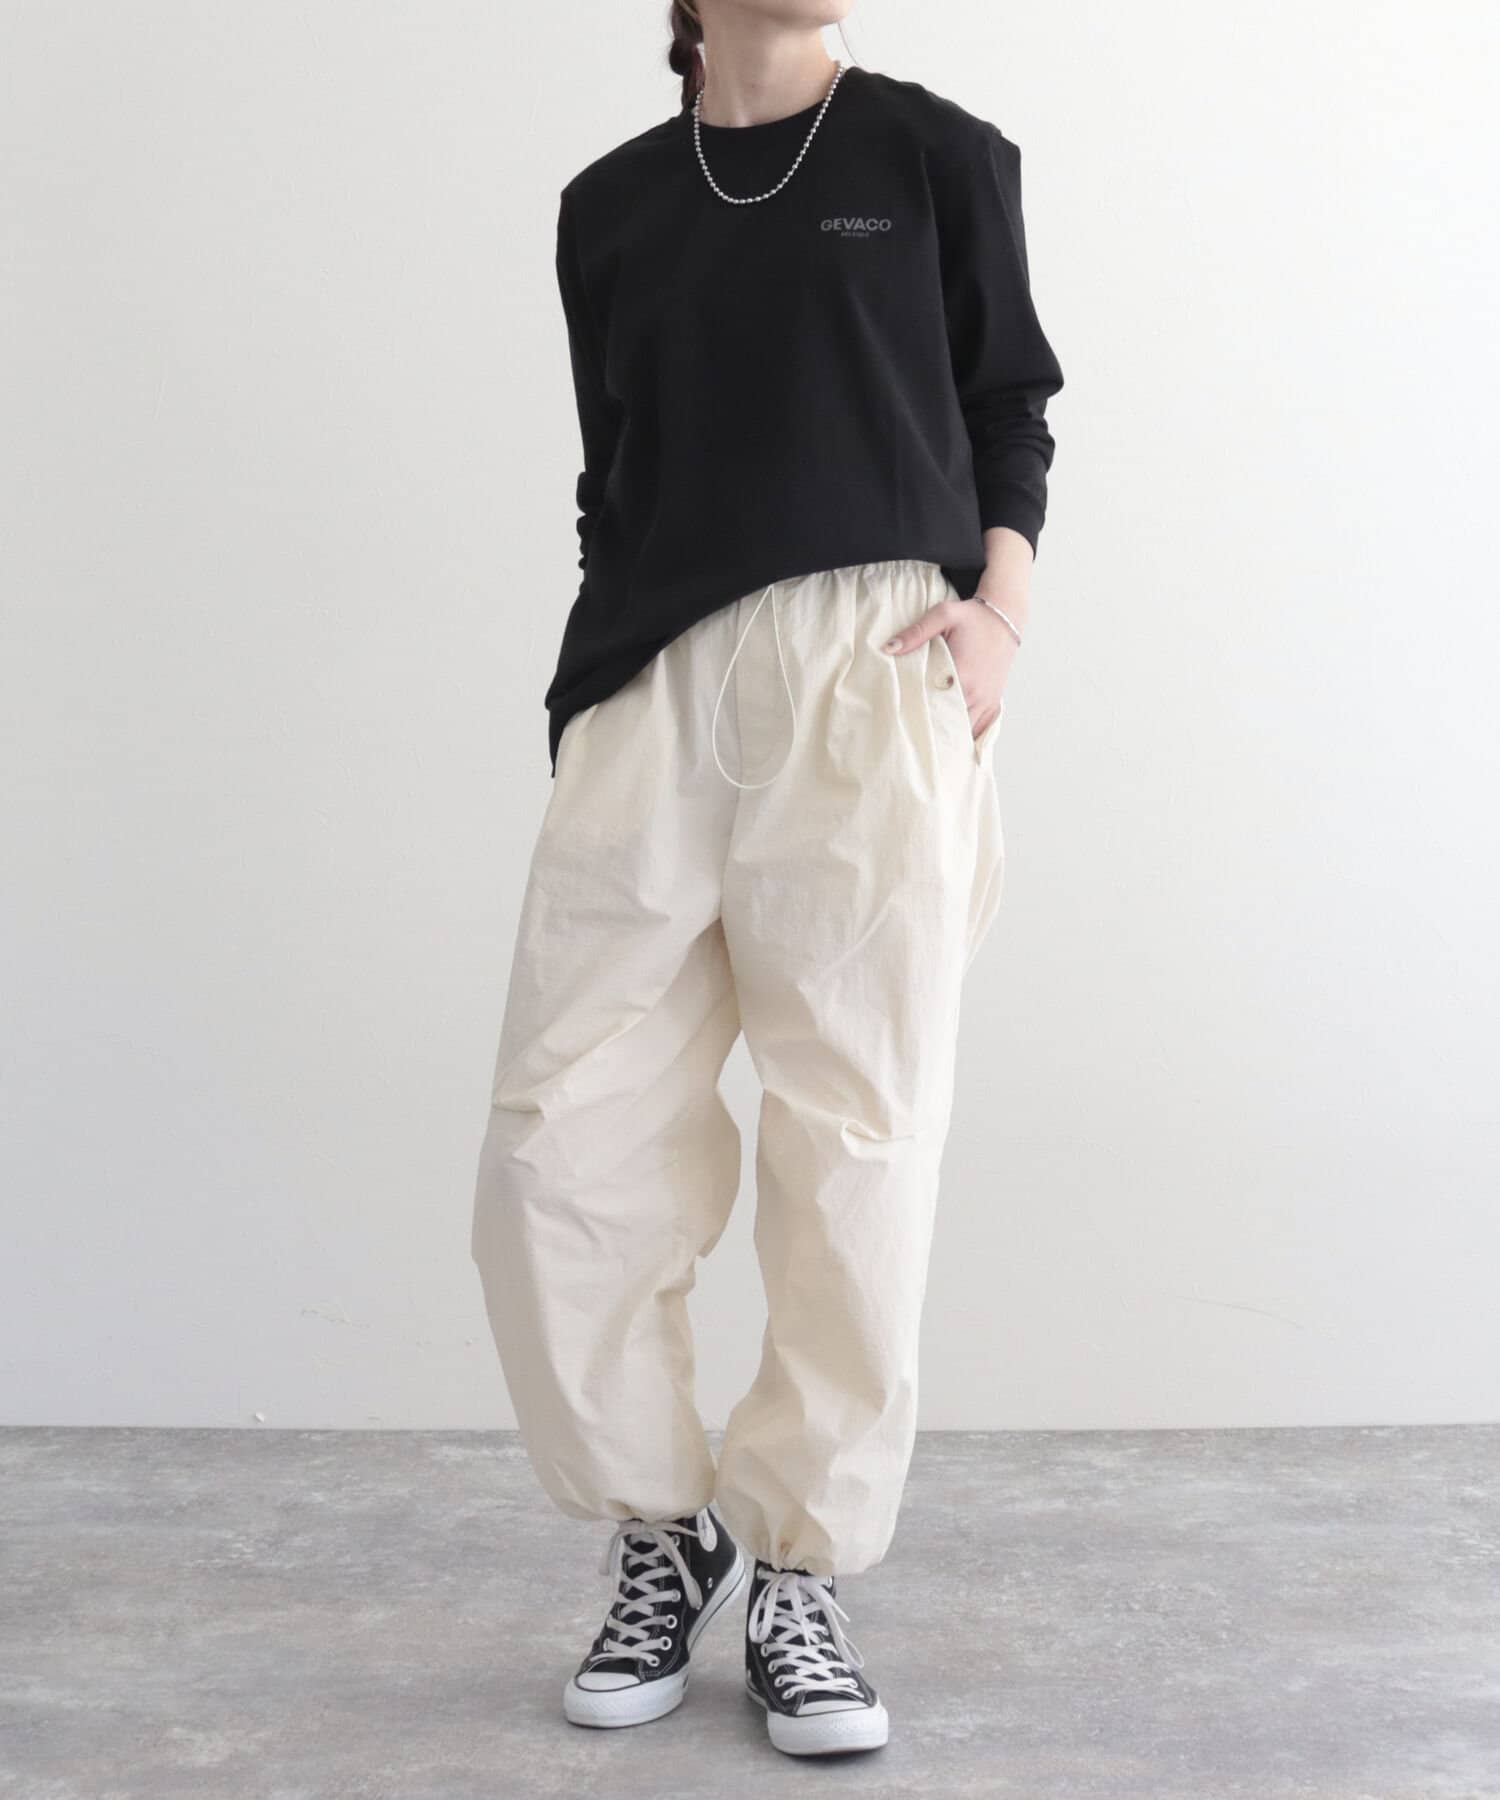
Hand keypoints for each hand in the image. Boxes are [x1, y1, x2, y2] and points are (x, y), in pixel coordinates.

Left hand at [882, 597, 1018, 741]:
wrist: (1004, 617)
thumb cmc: (972, 617)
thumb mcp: (943, 614)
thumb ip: (915, 632)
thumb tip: (889, 648)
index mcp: (961, 675)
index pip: (934, 708)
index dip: (917, 718)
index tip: (901, 723)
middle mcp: (976, 693)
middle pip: (949, 725)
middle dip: (932, 731)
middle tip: (910, 738)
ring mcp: (987, 699)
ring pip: (966, 730)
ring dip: (949, 735)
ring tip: (929, 743)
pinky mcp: (994, 700)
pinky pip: (981, 728)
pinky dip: (967, 735)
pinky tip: (953, 741)